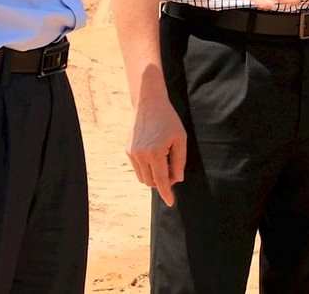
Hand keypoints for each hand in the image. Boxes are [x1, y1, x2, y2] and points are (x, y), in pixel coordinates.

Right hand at [127, 92, 186, 206]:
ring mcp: (132, 153)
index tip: (171, 203)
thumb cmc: (168, 120)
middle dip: (162, 181)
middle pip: (152, 181)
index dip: (166, 193)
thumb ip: (179, 161)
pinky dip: (147, 168)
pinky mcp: (128, 150)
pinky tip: (155, 155)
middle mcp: (141, 155)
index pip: (161, 180)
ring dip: (154, 176)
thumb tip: (176, 180)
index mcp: (156, 153)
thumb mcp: (180, 138)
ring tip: (164, 160)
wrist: (148, 104)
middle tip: (173, 169)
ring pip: (143, 177)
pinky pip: (138, 168)